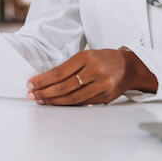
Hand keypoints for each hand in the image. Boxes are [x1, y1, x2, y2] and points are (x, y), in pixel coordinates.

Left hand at [26, 47, 157, 105]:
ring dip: (54, 101)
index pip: (59, 71)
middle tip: (31, 95)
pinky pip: (83, 103)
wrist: (130, 67)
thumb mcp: (87, 56)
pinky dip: (68, 104)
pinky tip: (57, 104)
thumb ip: (70, 67)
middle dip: (45, 92)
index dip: (43, 79)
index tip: (31, 83)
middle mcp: (95, 71)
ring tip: (41, 101)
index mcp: (87, 57)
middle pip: (64, 86)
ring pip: (73, 97)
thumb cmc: (105, 60)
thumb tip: (46, 79)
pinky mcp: (105, 97)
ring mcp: (101, 85)